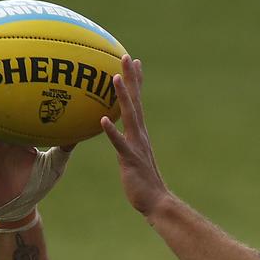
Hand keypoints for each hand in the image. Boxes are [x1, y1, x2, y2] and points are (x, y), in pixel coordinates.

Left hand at [101, 55, 169, 215]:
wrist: (156, 202)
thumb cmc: (143, 183)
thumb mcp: (132, 158)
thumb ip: (125, 143)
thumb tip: (114, 133)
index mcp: (140, 134)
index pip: (137, 103)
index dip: (136, 82)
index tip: (133, 62)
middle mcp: (140, 136)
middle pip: (135, 102)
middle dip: (131, 79)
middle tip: (127, 57)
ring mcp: (136, 147)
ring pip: (129, 117)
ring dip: (122, 98)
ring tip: (115, 78)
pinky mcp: (130, 160)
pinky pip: (120, 144)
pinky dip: (112, 132)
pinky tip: (103, 120)